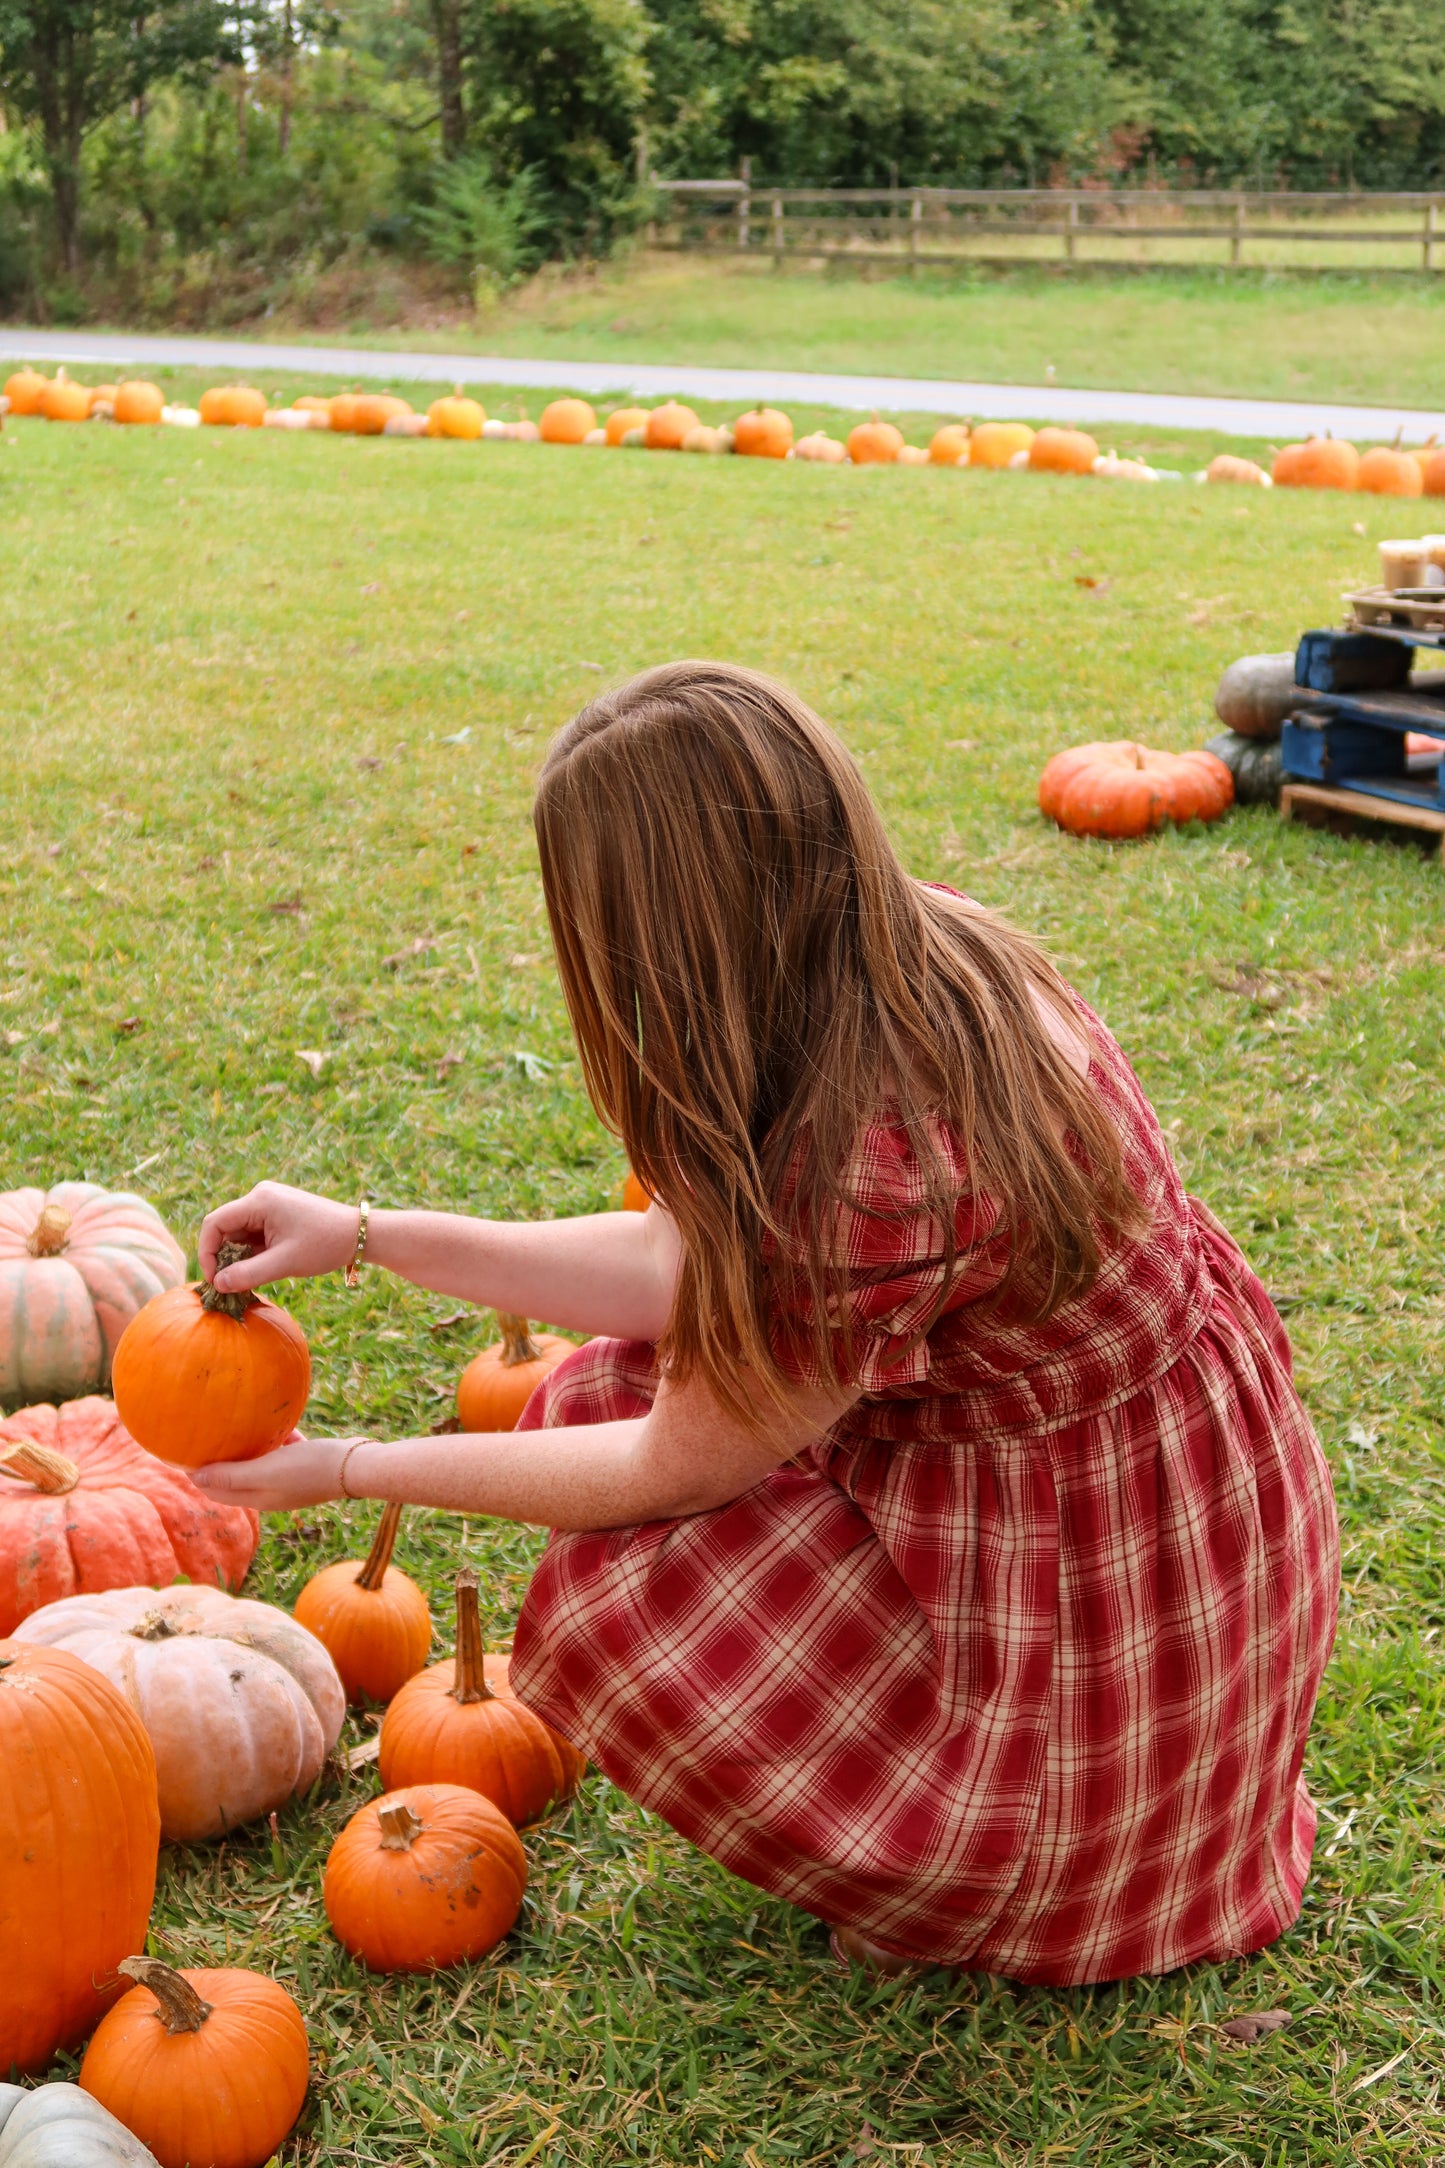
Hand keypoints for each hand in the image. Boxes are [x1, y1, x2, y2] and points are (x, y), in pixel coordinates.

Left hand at [189, 1433, 368, 1510]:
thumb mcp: (266, 1471)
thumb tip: (193, 1475)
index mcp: (258, 1497)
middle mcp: (270, 1490)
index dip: (197, 1474)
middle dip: (216, 1460)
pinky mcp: (305, 1461)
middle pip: (233, 1476)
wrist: (357, 1467)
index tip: (180, 1453)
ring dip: (243, 1447)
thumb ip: (231, 1475)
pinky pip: (280, 1447)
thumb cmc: (310, 1469)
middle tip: (199, 1434)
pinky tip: (270, 1417)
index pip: (216, 1489)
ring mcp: (289, 1476)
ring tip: (229, 1424)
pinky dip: (272, 1437)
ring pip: (257, 1460)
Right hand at [198, 1181, 360, 1293]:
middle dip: (223, 1258)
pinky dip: (251, 1253)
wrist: (359, 1235)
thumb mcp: (285, 1263)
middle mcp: (260, 1197)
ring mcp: (269, 1204)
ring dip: (238, 1257)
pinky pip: (253, 1234)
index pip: (214, 1223)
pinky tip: (261, 1270)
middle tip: (229, 1286)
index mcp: (259, 1201)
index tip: (214, 1280)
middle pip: (225, 1228)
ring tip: (248, 1280)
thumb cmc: (324, 1245)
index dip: (207, 1253)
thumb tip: (218, 1285)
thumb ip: (249, 1274)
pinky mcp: (276, 1214)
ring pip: (238, 1233)